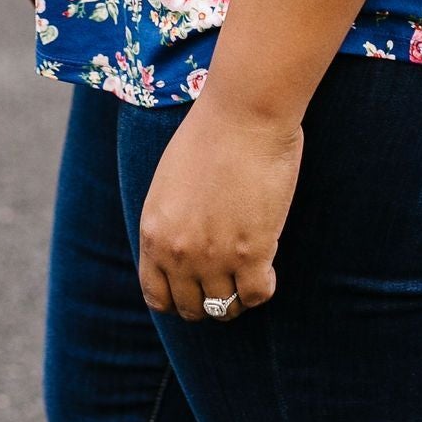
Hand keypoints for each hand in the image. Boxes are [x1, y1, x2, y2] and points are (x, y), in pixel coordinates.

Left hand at [136, 95, 301, 323]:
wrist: (243, 113)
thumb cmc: (210, 135)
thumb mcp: (169, 183)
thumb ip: (170, 222)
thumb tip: (182, 248)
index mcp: (154, 233)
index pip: (156, 296)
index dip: (177, 297)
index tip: (194, 287)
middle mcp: (179, 253)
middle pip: (191, 308)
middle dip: (208, 300)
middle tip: (227, 281)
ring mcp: (215, 257)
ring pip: (224, 308)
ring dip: (237, 297)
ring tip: (248, 274)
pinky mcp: (252, 254)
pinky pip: (256, 296)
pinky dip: (263, 289)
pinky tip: (267, 267)